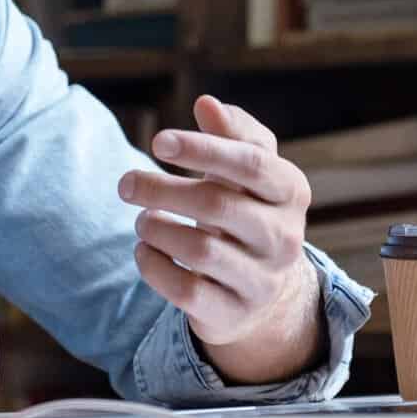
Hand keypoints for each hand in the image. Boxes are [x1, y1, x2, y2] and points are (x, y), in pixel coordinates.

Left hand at [118, 96, 320, 377]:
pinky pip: (186, 291)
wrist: (262, 291)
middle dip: (161, 190)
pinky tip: (144, 250)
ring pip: (199, 250)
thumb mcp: (247, 169)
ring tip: (142, 219)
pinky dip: (153, 266)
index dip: (203, 148)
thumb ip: (231, 132)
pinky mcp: (234, 314)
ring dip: (156, 229)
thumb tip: (206, 103)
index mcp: (291, 191)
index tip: (158, 141)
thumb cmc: (247, 209)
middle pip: (217, 206)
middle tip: (125, 184)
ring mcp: (262, 280)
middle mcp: (285, 237)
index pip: (250, 163)